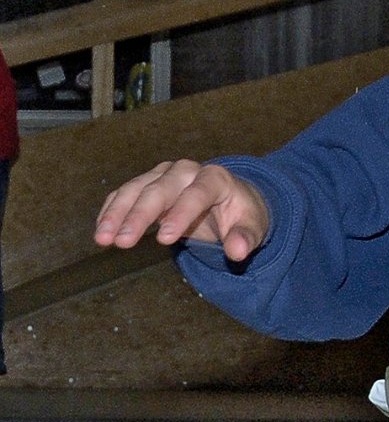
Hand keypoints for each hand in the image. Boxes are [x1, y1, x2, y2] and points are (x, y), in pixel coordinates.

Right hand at [94, 158, 268, 263]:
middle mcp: (186, 171)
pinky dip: (111, 211)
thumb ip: (245, 238)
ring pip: (135, 190)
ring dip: (117, 214)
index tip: (165, 240)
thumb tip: (238, 251)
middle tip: (123, 242)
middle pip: (159, 190)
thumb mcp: (253, 227)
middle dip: (139, 216)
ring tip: (103, 239)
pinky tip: (101, 231)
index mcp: (215, 178)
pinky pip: (125, 194)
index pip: (196, 194)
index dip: (180, 215)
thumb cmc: (242, 215)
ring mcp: (163, 175)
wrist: (232, 200)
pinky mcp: (148, 183)